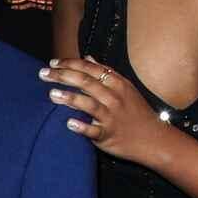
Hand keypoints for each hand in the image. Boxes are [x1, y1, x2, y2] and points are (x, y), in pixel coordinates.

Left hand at [41, 58, 163, 163]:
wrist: (153, 139)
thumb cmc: (135, 112)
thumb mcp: (125, 87)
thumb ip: (105, 73)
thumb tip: (88, 58)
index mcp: (117, 83)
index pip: (90, 69)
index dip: (71, 64)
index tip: (53, 63)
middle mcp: (114, 97)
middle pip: (86, 83)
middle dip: (63, 76)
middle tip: (43, 74)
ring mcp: (112, 117)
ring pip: (89, 105)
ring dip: (70, 98)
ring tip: (52, 94)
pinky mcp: (109, 135)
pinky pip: (94, 131)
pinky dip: (82, 127)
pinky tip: (69, 123)